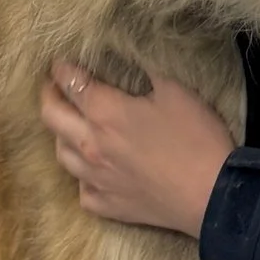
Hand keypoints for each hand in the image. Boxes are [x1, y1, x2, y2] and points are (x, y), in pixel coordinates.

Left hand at [41, 62, 233, 239]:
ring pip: (60, 154)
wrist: (212, 195)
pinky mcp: (106, 205)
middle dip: (48, 96)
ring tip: (68, 126)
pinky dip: (81, 176)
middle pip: (51, 117)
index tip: (59, 62)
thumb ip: (147, 69)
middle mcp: (90, 145)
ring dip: (60, 135)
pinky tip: (91, 171)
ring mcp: (95, 179)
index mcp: (105, 112)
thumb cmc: (196, 138)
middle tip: (52, 87)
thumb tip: (130, 53)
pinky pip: (81, 190)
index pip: (70, 83)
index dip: (61, 69)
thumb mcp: (176, 90)